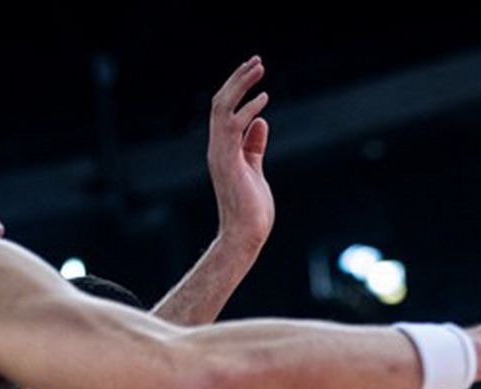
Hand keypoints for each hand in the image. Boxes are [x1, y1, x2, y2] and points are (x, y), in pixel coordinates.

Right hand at [206, 56, 273, 254]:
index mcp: (222, 149)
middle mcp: (217, 147)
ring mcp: (220, 153)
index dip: (237, 89)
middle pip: (220, 102)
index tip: (254, 72)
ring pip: (222, 107)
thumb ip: (254, 145)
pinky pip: (232, 126)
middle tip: (256, 61)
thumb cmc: (251, 209)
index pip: (224, 110)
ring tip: (258, 68)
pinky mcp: (228, 161)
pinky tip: (263, 98)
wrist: (245, 235)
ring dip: (240, 85)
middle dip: (238, 79)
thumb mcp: (256, 169)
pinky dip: (247, 109)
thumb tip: (260, 122)